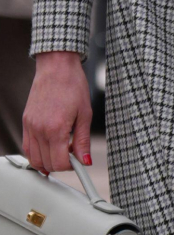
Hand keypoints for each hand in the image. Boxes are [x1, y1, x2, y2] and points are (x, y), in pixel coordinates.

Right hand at [23, 51, 92, 173]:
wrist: (57, 67)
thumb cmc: (73, 84)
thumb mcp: (86, 113)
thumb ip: (83, 140)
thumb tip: (86, 160)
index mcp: (56, 128)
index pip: (59, 162)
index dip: (71, 166)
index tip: (79, 161)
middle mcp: (40, 130)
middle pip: (46, 164)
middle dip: (61, 164)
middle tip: (73, 153)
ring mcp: (30, 127)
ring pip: (34, 159)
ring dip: (48, 161)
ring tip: (62, 149)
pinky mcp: (26, 123)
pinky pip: (27, 147)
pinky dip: (37, 154)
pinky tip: (49, 147)